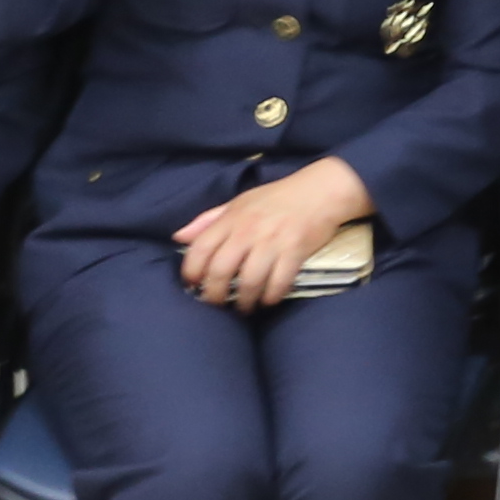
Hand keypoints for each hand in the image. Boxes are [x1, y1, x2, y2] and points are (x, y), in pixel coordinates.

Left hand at [174, 157, 373, 310]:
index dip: (191, 272)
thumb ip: (208, 220)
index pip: (200, 248)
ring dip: (243, 301)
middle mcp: (248, 231)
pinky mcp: (295, 251)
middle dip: (214, 295)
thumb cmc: (276, 198)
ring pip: (249, 281)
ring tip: (244, 308)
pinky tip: (268, 300)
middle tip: (216, 305)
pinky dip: (271, 297)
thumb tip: (178, 237)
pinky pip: (278, 282)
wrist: (320, 191)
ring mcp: (272, 241)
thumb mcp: (238, 202)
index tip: (192, 286)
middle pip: (221, 271)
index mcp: (232, 218)